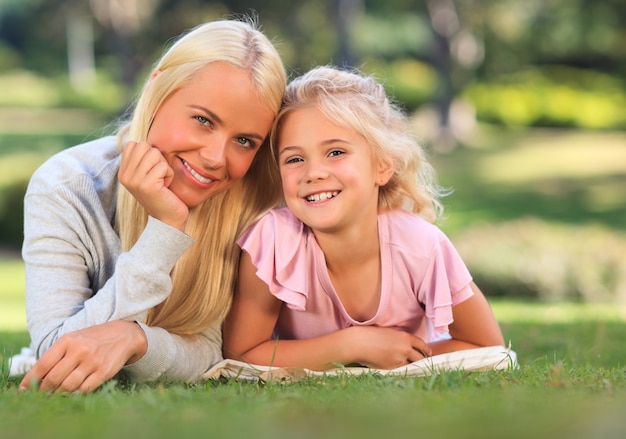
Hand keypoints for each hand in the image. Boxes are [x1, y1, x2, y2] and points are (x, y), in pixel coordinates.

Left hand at [20, 321, 147, 393]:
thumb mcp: (74, 338)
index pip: (43, 364)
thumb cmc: (93, 338)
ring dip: (58, 394)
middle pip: (53, 378)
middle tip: (41, 394)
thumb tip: (37, 377)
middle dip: (43, 390)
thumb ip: (57, 355)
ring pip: (67, 386)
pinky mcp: (104, 372)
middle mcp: (79, 350)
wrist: (124, 334)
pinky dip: (75, 394)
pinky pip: (84, 389)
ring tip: (55, 395)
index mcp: (68, 340)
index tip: (24, 389)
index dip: (31, 379)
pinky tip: (73, 393)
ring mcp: (92, 362)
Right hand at [118, 141, 188, 230]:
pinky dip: (169, 175)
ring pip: (154, 153)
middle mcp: (125, 176)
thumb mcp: (146, 175)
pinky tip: (165, 187)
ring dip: (164, 166)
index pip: (133, 144)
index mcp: (123, 172)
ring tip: (162, 181)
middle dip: (157, 158)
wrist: (167, 219)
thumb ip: (142, 160)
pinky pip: (163, 166)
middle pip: (144, 146)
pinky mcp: (147, 185)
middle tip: (159, 175)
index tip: (152, 170)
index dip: (148, 153)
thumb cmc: (162, 194)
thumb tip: (144, 142)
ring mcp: (135, 180)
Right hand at [344, 326, 431, 368]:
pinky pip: (399, 371)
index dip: (426, 350)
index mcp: (405, 337)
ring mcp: (399, 360)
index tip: (427, 353)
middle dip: (421, 361)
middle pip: (420, 358)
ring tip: (405, 366)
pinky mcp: (392, 369)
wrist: (358, 343)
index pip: (421, 345)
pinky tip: (392, 367)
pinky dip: (398, 370)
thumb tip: (407, 346)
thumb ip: (400, 339)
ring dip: (409, 366)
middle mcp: (405, 348)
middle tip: (420, 363)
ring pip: (410, 366)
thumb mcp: (389, 332)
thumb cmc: (370, 335)